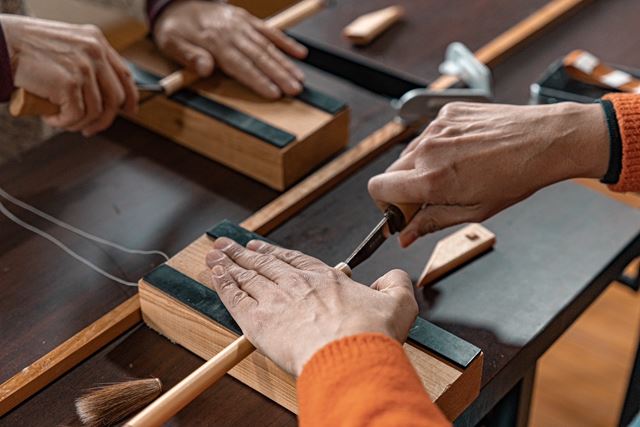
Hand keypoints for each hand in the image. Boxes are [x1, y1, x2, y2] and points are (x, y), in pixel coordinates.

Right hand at [1, 15, 137, 135]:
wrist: (0, 44)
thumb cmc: (25, 47)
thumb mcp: (67, 47)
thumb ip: (87, 63)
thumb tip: (103, 95)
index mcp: (96, 41)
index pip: (125, 75)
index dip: (130, 97)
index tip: (130, 111)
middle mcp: (95, 52)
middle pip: (115, 98)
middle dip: (104, 119)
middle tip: (88, 128)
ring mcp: (84, 68)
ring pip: (96, 112)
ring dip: (78, 123)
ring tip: (61, 120)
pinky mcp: (69, 84)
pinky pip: (76, 116)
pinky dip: (63, 123)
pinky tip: (50, 117)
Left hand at [153, 1, 306, 98]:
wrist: (177, 2)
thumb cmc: (175, 28)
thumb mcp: (170, 43)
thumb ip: (188, 56)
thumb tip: (204, 69)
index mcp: (214, 42)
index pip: (240, 64)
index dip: (258, 79)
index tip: (273, 93)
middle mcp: (231, 32)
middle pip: (259, 56)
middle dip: (279, 75)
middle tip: (295, 90)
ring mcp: (241, 25)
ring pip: (268, 46)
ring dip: (286, 63)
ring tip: (300, 79)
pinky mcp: (247, 19)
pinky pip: (269, 31)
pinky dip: (286, 42)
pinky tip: (300, 53)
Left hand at [206, 238, 417, 375]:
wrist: (350, 353)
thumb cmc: (371, 333)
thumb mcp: (399, 303)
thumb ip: (395, 284)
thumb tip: (393, 277)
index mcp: (325, 279)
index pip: (294, 260)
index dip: (275, 253)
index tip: (262, 248)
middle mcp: (297, 284)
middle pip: (265, 264)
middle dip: (245, 253)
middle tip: (229, 244)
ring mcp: (276, 299)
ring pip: (246, 275)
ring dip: (229, 263)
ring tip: (215, 253)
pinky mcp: (258, 320)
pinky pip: (234, 297)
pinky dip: (222, 283)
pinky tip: (214, 274)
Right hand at [368, 102, 609, 246]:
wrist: (546, 140)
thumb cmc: (517, 177)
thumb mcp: (473, 211)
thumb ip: (431, 222)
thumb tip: (405, 236)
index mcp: (431, 179)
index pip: (378, 188)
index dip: (386, 204)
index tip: (403, 211)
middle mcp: (428, 149)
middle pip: (390, 172)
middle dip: (404, 188)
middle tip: (431, 196)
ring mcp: (436, 127)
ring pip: (409, 153)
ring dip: (421, 167)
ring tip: (455, 172)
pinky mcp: (447, 112)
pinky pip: (428, 134)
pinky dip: (437, 147)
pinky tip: (464, 152)